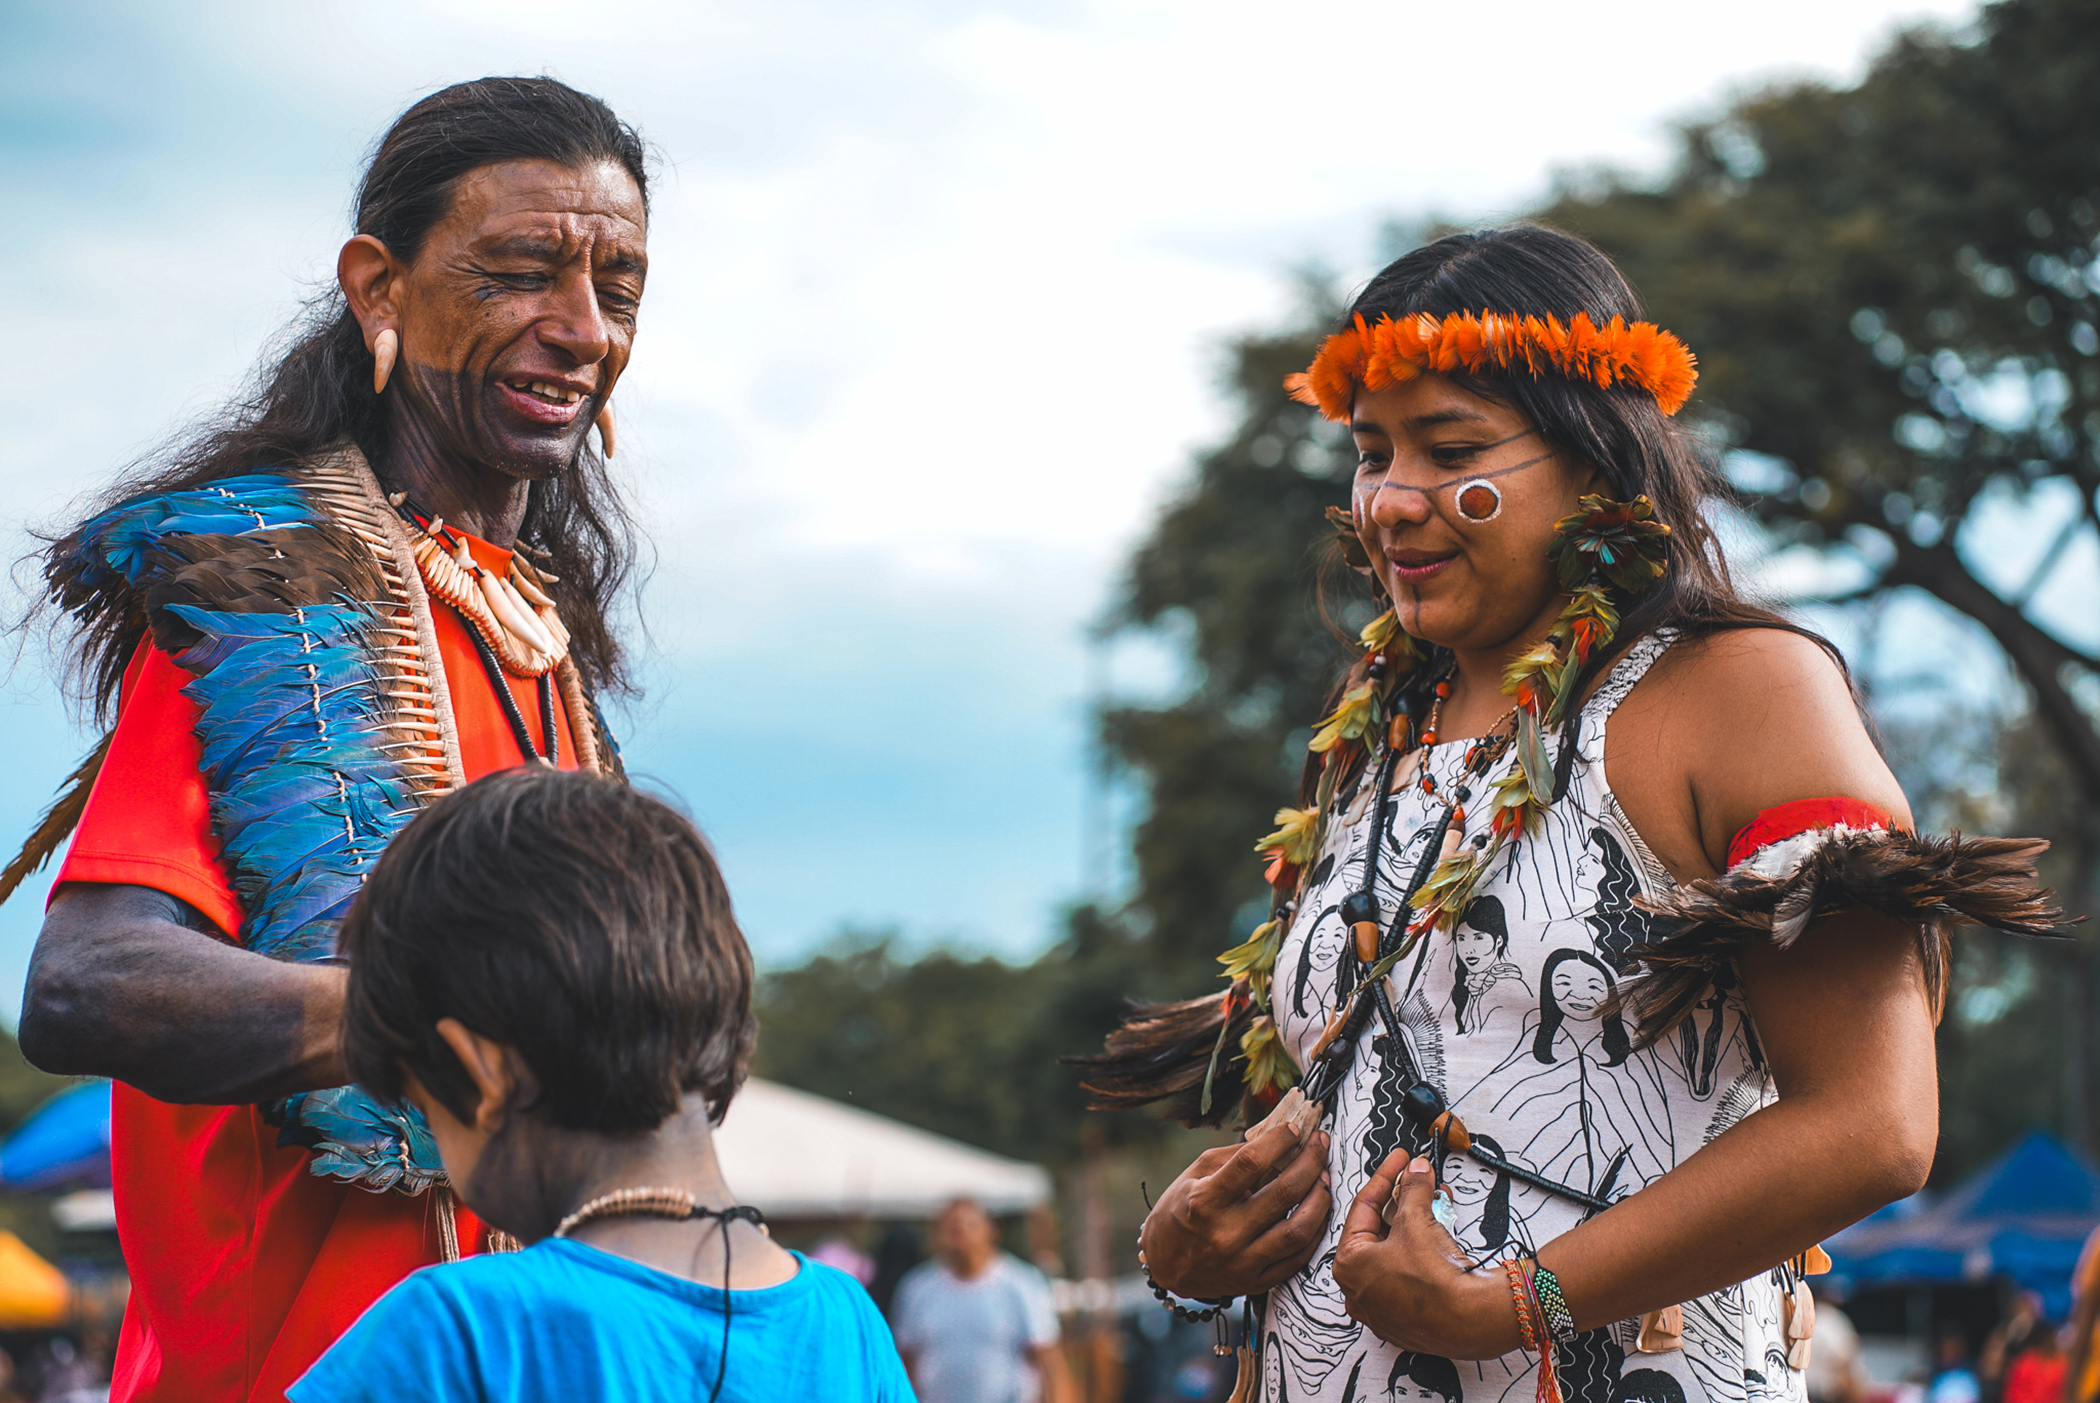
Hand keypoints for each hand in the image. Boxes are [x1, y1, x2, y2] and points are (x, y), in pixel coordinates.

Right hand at [1139, 1116, 1331, 1298]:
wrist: (1166, 1265)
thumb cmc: (1181, 1211)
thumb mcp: (1195, 1174)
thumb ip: (1234, 1157)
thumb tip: (1277, 1138)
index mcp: (1204, 1201)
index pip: (1250, 1162)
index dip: (1278, 1140)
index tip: (1294, 1129)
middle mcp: (1224, 1234)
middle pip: (1283, 1194)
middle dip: (1310, 1161)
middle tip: (1320, 1144)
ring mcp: (1242, 1262)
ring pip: (1298, 1230)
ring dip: (1320, 1198)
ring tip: (1324, 1177)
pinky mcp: (1256, 1282)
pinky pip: (1298, 1258)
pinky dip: (1315, 1231)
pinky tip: (1318, 1210)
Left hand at [1334, 1151, 1519, 1359]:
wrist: (1472, 1319)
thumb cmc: (1433, 1279)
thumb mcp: (1416, 1220)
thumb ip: (1412, 1189)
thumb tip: (1415, 1170)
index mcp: (1348, 1265)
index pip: (1364, 1207)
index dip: (1385, 1177)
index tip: (1400, 1160)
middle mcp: (1359, 1291)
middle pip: (1379, 1230)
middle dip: (1403, 1201)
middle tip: (1418, 1181)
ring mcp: (1382, 1308)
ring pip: (1397, 1252)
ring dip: (1418, 1223)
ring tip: (1438, 1203)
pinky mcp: (1408, 1319)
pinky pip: (1410, 1274)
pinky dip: (1424, 1250)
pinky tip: (1441, 1231)